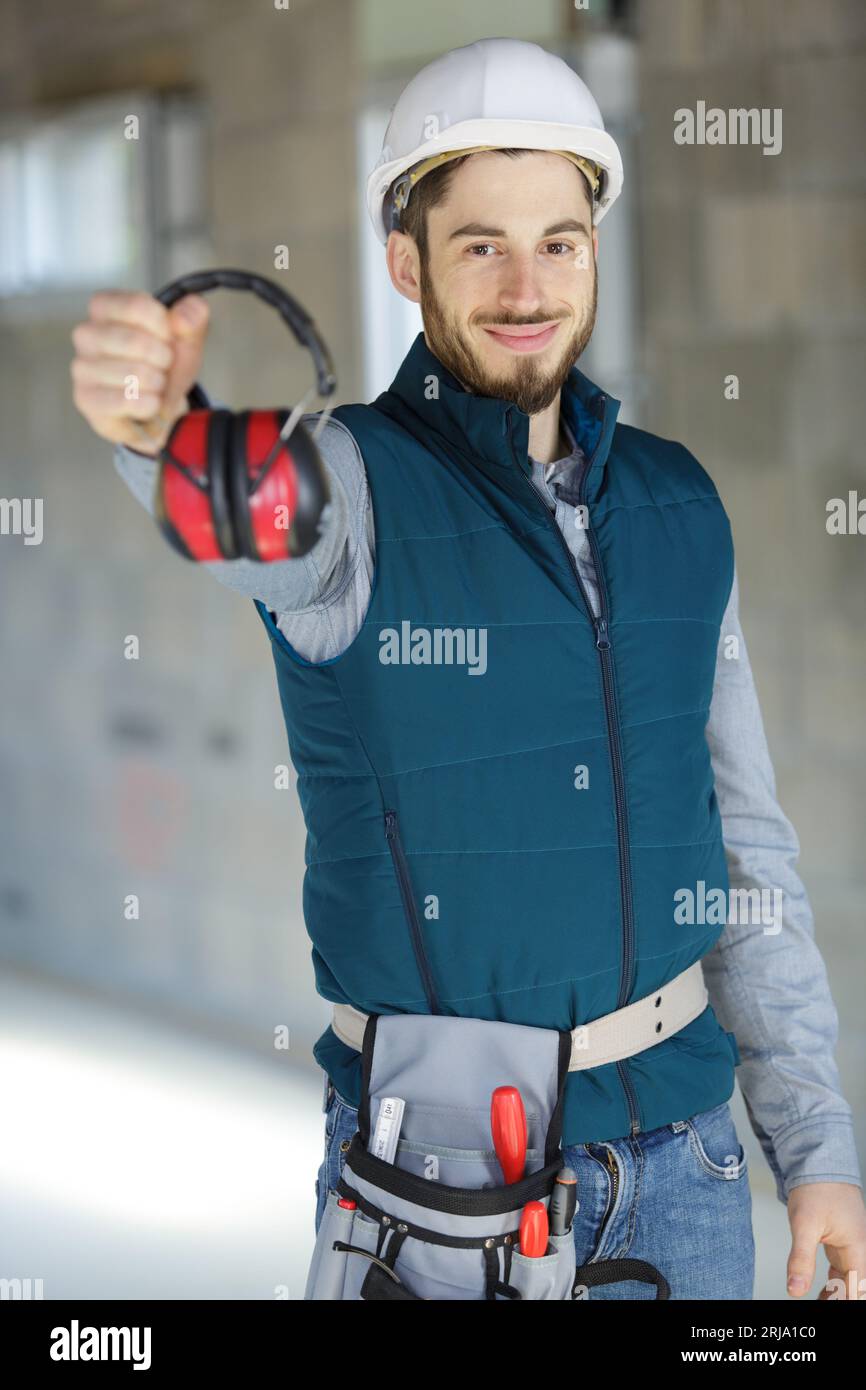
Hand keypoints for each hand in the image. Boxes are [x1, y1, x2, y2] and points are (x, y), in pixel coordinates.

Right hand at [70, 289, 209, 455]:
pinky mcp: (86, 398)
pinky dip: (148, 405)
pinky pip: (125, 400)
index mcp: (106, 307)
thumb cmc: (164, 365)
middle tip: (163, 367)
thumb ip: (193, 316)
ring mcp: (82, 366)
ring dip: (158, 384)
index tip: (169, 338)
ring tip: (156, 386)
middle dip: (163, 359)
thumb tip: (182, 317)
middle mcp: (86, 333)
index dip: (164, 327)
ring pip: (133, 373)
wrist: (159, 408)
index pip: (137, 305)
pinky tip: (149, 404)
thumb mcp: (186, 337)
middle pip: (135, 341)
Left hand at [786, 1181, 865, 1297]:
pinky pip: (843, 1269)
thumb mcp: (804, 1224)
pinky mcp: (841, 1241)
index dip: (845, 1300)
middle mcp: (858, 1248)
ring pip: (850, 1279)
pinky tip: (821, 1291)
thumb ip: (801, 1258)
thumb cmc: (815, 1188)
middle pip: (856, 1285)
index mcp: (857, 1247)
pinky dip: (834, 1282)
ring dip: (838, 1294)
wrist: (816, 1163)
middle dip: (842, 1298)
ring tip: (820, 1301)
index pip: (857, 1288)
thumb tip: (795, 1290)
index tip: (826, 1304)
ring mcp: (851, 1245)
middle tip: (821, 1302)